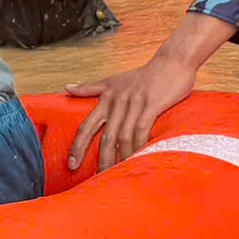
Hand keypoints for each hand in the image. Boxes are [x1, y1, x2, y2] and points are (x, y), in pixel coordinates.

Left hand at [65, 49, 205, 171]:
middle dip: (99, 159)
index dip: (78, 146)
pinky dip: (138, 146)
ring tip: (118, 174)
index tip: (71, 164)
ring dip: (120, 157)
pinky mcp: (152, 104)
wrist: (172, 61)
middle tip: (96, 178)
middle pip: (105, 136)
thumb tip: (67, 88)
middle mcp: (117, 101)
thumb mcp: (113, 80)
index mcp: (107, 98)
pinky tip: (138, 158)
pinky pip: (142, 129)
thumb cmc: (143, 75)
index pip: (87, 125)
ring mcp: (134, 103)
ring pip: (123, 136)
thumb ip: (90, 88)